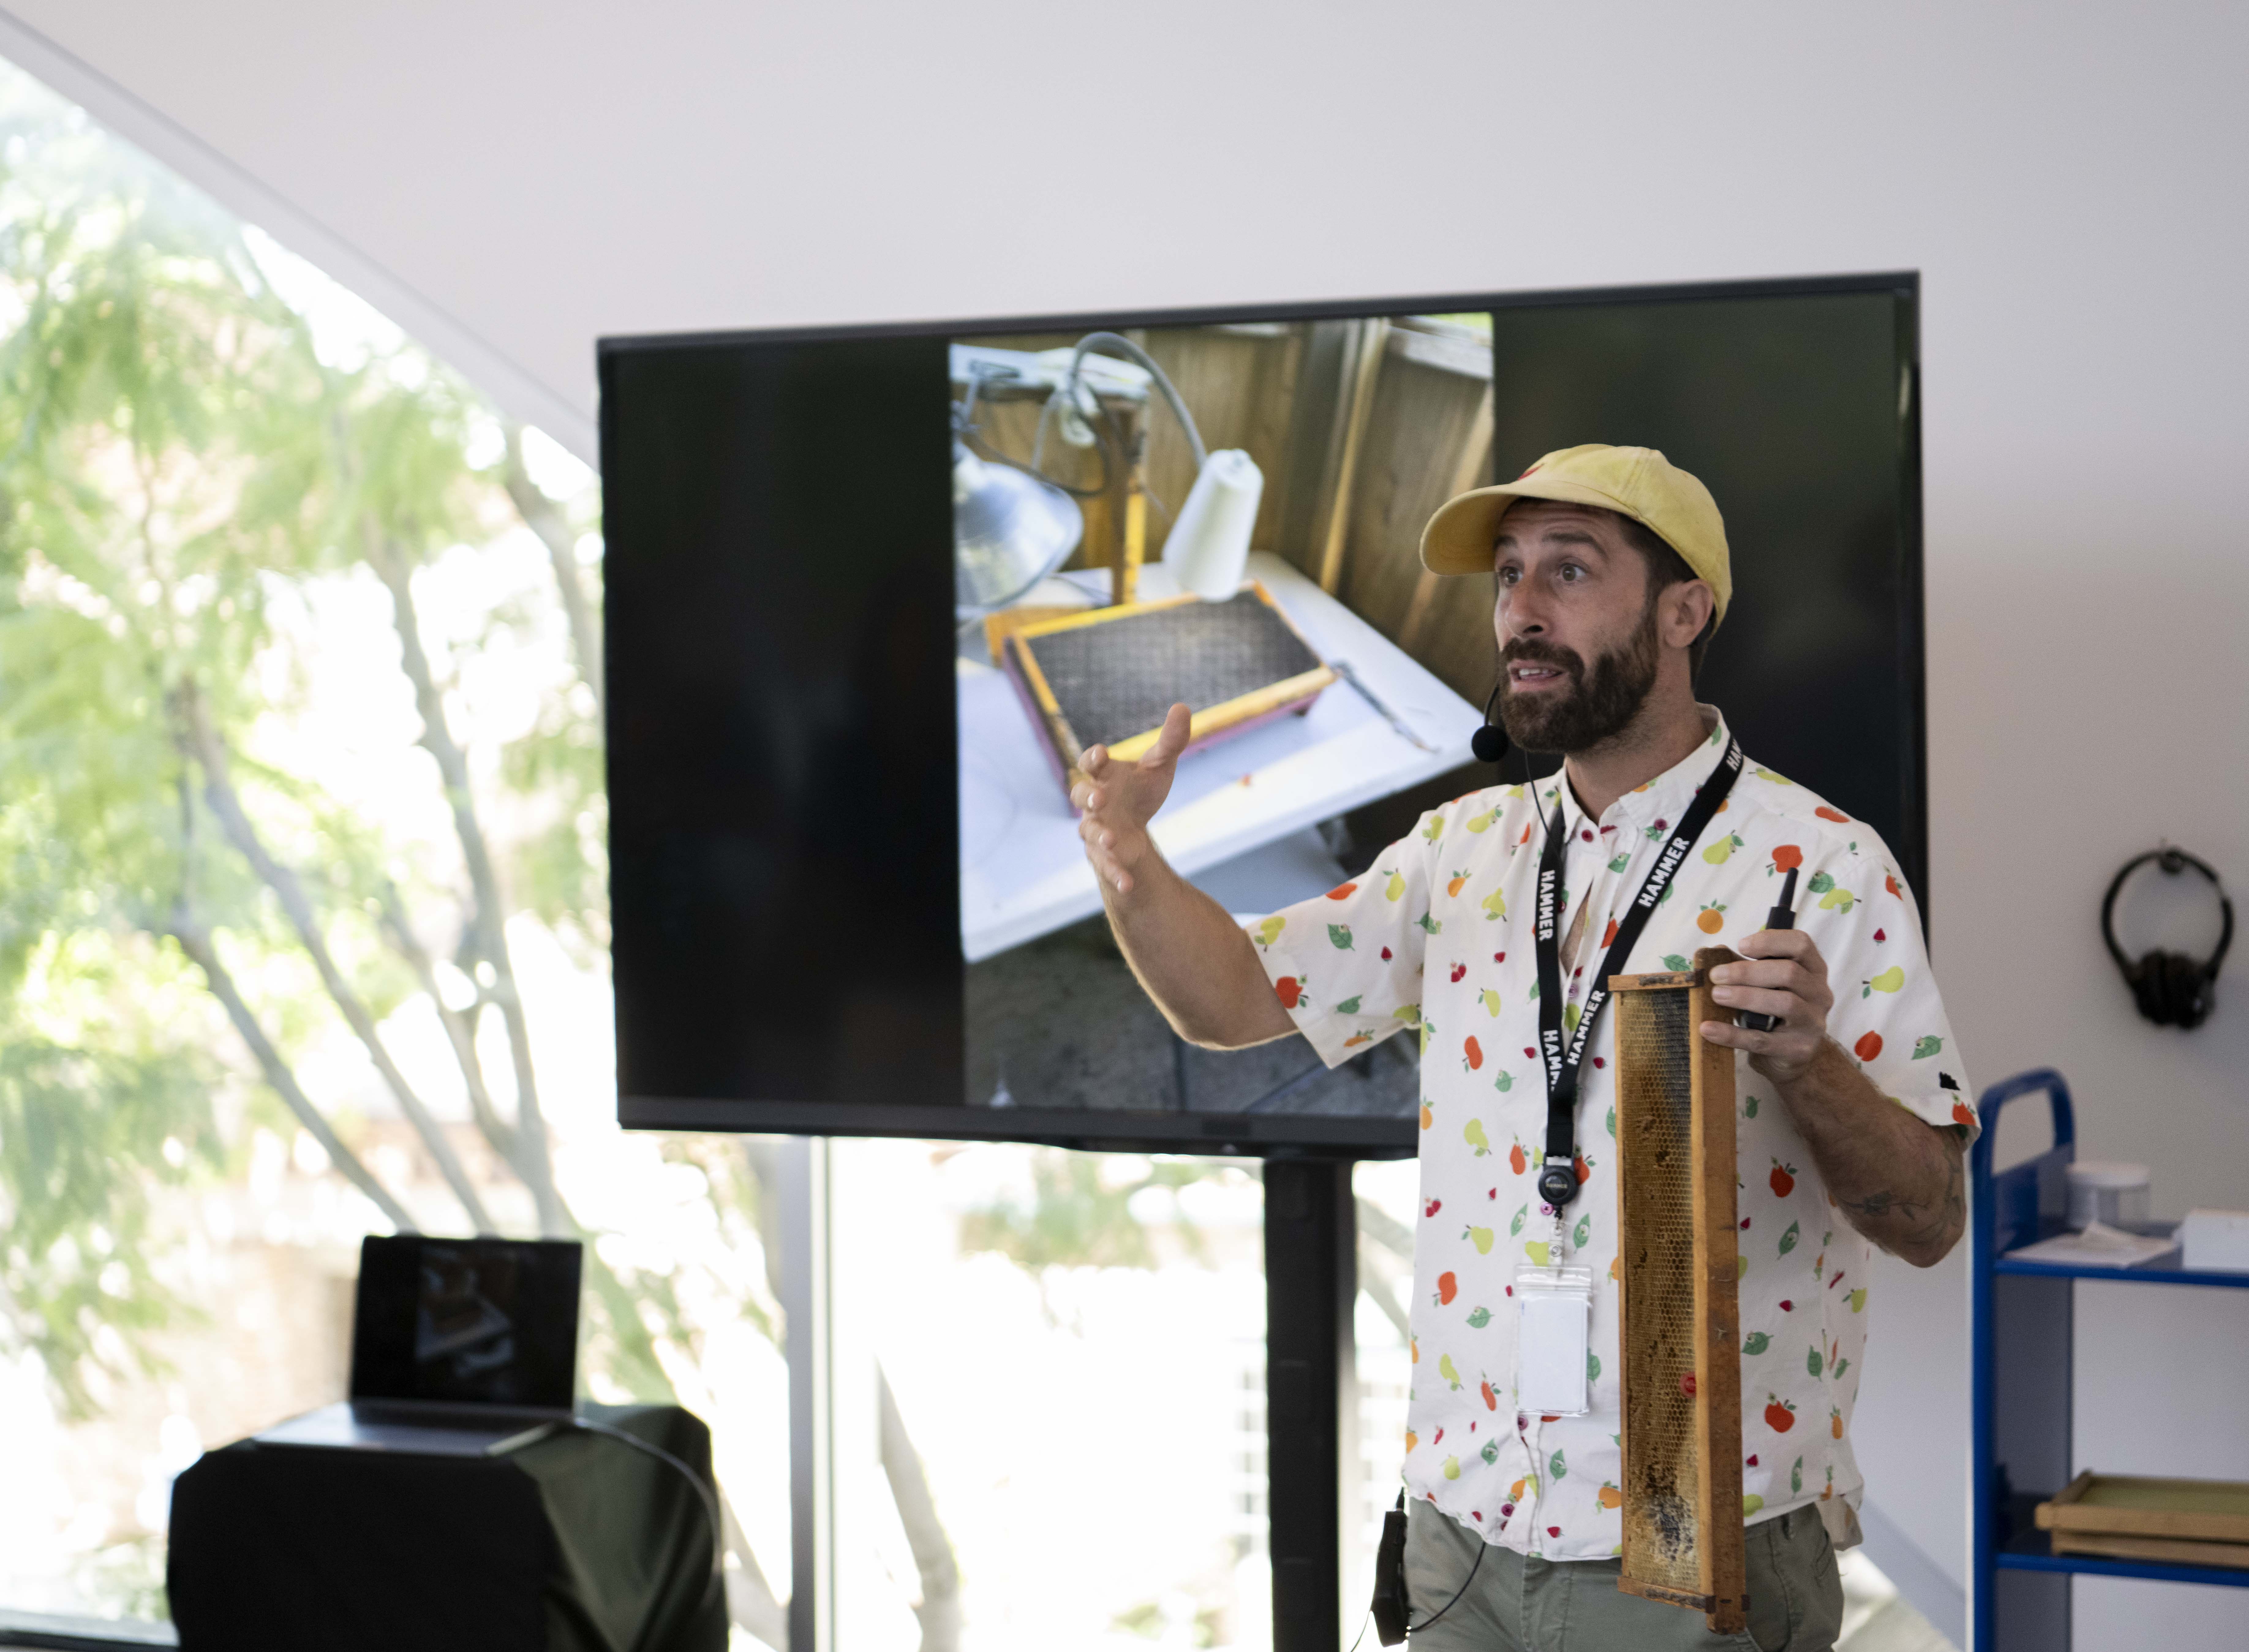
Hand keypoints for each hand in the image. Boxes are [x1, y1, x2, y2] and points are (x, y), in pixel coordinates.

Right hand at [1070, 702, 1192, 896]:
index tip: (1101, 756)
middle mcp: (1094, 802)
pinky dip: (1114, 874)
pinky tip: (1129, 885)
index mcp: (1104, 776)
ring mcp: (1095, 829)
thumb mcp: (1160, 766)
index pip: (1090, 763)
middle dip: (1087, 797)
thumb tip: (1182, 707)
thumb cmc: (1141, 791)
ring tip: (1112, 839)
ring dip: (1098, 834)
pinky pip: (1103, 865)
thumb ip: (1170, 740)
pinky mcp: (1102, 855)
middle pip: (1080, 795)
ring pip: (1087, 831)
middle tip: (1099, 799)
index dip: (1092, 758)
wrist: (1135, 827)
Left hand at [1699, 928, 1834, 1085]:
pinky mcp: (1799, 1049)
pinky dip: (1732, 1034)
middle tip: (1716, 976)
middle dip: (1748, 971)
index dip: (1770, 941)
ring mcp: (1813, 1023)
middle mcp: (1819, 994)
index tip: (1741, 946)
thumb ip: (1747, 968)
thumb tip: (1714, 953)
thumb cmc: (1774, 1011)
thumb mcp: (1766, 985)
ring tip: (1717, 995)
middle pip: (1789, 973)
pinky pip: (1762, 1040)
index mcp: (1813, 970)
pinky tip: (1708, 1029)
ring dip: (1745, 996)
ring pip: (1784, 1003)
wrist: (1790, 1056)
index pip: (1801, 944)